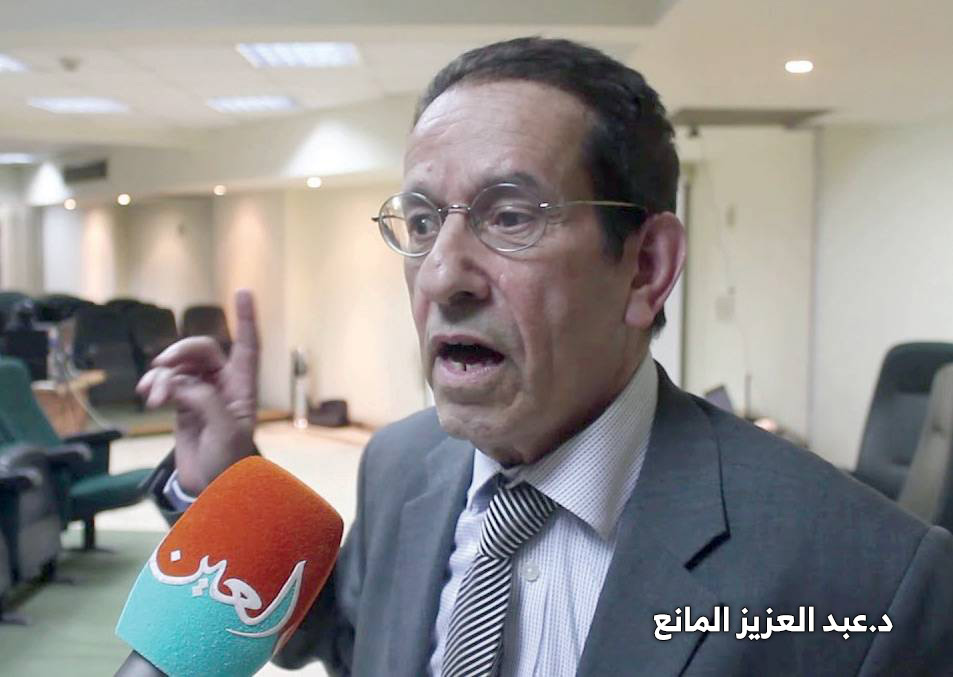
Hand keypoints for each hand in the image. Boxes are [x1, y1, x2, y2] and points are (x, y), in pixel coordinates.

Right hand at [136, 290, 259, 494]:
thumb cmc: (228, 461)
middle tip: (164, 366)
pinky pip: (165, 384)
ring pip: (180, 367)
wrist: (211, 488)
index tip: (244, 291)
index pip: (247, 347)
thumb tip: (179, 383)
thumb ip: (204, 400)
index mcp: (243, 387)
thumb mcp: (225, 430)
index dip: (246, 319)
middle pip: (203, 350)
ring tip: (153, 397)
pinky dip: (155, 386)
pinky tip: (148, 395)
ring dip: (163, 375)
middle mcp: (223, 385)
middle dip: (182, 351)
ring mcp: (200, 393)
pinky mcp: (181, 405)